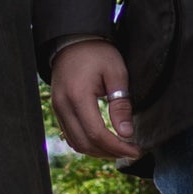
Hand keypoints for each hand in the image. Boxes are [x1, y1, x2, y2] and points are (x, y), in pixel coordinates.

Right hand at [51, 40, 135, 158]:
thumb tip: (126, 133)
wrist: (72, 41)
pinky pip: (70, 136)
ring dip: (98, 151)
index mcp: (78, 96)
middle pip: (85, 143)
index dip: (117, 147)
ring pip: (76, 144)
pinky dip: (87, 143)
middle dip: (109, 152)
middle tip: (130, 151)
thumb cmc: (97, 53)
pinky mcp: (57, 110)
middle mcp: (63, 106)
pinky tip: (103, 142)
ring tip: (119, 149)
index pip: (97, 134)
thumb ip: (121, 104)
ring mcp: (57, 110)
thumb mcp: (116, 73)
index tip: (135, 150)